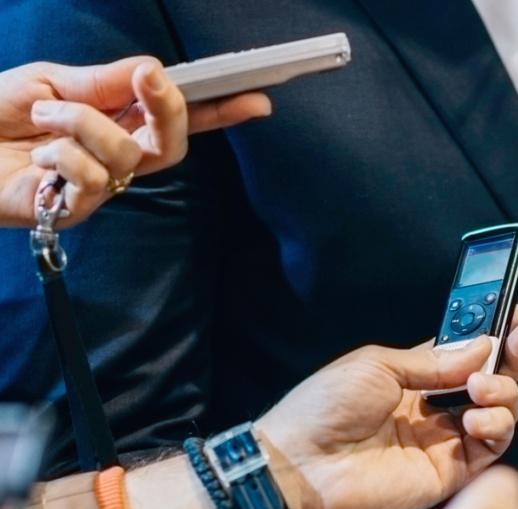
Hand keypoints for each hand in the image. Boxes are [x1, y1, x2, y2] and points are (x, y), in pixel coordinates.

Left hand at [0, 57, 270, 227]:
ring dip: (79, 122)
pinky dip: (62, 153)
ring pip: (128, 153)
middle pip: (173, 144)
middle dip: (169, 110)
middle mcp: (119, 156)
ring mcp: (102, 186)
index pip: (180, 119)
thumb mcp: (54, 81)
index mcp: (119, 121)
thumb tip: (154, 70)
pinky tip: (40, 156)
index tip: (256, 99)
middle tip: (148, 82)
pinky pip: (93, 176)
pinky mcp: (78, 208)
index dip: (221, 111)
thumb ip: (105, 81)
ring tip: (42, 116)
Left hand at [257, 308, 517, 508]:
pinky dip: (497, 428)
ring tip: (481, 388)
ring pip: (500, 412)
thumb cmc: (325, 409)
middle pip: (493, 379)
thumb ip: (436, 360)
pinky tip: (477, 418)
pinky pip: (492, 448)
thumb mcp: (379, 365)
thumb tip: (484, 348)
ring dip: (504, 392)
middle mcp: (437, 407)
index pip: (467, 353)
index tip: (516, 314)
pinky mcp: (452, 472)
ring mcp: (446, 440)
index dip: (493, 335)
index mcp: (416, 376)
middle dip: (515, 356)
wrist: (301, 466)